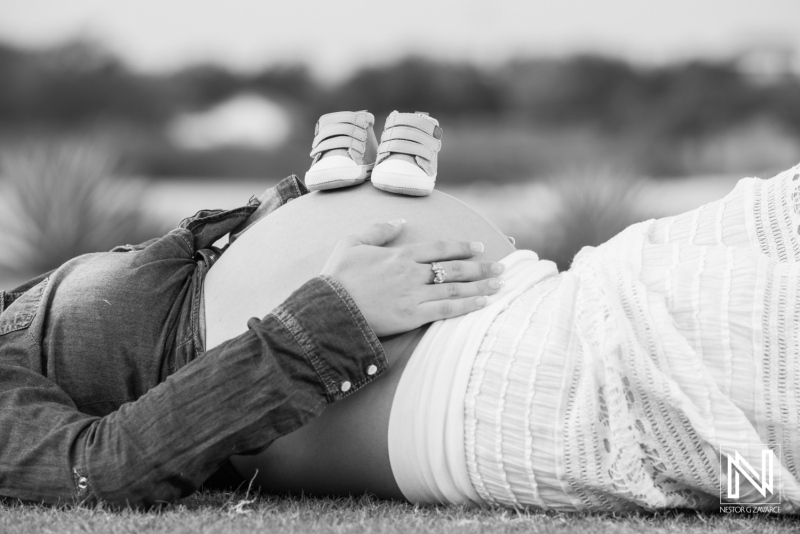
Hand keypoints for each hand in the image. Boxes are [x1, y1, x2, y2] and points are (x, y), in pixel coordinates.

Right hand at [321, 219, 504, 336]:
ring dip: (481, 285)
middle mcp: (412, 272)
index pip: (439, 248)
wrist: (329, 307)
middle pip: (454, 267)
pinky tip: (483, 303)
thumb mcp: (352, 242)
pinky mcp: (412, 316)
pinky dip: (467, 306)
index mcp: (400, 254)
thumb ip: (378, 229)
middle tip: (501, 267)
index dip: (461, 247)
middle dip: (480, 267)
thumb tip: (401, 220)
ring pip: (455, 288)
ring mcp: (414, 294)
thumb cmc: (337, 276)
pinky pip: (446, 310)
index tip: (479, 247)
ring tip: (500, 284)